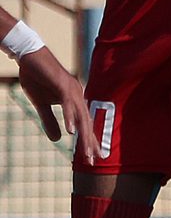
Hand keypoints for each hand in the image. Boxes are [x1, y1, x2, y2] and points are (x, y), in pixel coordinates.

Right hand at [18, 47, 98, 162]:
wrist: (30, 58)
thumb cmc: (37, 79)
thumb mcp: (42, 105)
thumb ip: (50, 121)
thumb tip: (58, 139)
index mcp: (74, 100)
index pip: (84, 124)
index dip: (88, 140)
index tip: (92, 158)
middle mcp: (77, 95)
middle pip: (86, 122)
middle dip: (90, 142)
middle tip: (94, 160)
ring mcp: (71, 89)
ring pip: (80, 115)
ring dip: (83, 134)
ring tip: (86, 152)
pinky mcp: (62, 84)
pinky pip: (67, 104)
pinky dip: (70, 117)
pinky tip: (71, 131)